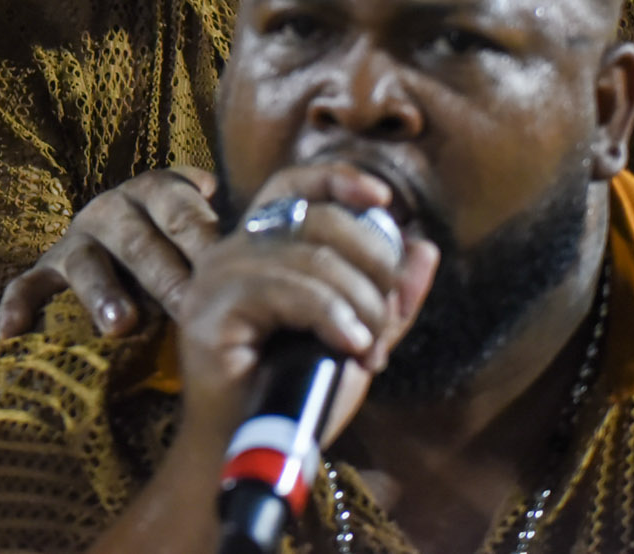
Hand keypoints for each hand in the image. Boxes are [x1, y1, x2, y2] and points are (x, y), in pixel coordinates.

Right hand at [0, 166, 219, 338]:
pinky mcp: (44, 270)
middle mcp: (110, 209)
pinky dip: (16, 307)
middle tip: (187, 309)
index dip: (204, 243)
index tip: (225, 276)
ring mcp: (75, 240)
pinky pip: (26, 286)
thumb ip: (215, 217)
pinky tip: (12, 334)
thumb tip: (223, 199)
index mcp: (153, 191)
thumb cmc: (177, 243)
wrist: (123, 240)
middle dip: (165, 277)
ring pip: (84, 263)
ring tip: (121, 324)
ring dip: (102, 293)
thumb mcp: (198, 219)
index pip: (181, 213)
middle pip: (138, 242)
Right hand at [174, 164, 436, 456]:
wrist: (249, 455)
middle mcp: (231, 252)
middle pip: (317, 218)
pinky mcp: (210, 309)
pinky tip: (349, 347)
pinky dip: (331, 314)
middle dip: (373, 265)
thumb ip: (389, 298)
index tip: (384, 199)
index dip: (338, 178)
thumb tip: (424, 247)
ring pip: (308, 256)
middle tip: (386, 322)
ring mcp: (216, 278)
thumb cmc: (297, 400)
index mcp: (260, 250)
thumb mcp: (357, 341)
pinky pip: (287, 288)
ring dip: (358, 302)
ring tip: (368, 348)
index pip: (294, 184)